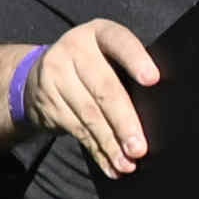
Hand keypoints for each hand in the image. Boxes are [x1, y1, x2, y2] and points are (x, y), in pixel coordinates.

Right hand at [29, 16, 162, 179]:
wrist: (38, 73)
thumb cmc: (93, 65)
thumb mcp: (108, 55)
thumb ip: (128, 71)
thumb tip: (160, 113)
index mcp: (99, 33)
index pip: (119, 41)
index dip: (136, 59)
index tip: (153, 79)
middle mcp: (73, 50)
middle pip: (103, 89)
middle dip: (124, 122)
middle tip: (139, 147)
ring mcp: (55, 76)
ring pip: (88, 115)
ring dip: (110, 143)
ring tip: (127, 163)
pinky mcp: (47, 102)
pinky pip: (76, 130)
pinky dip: (96, 151)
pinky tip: (110, 165)